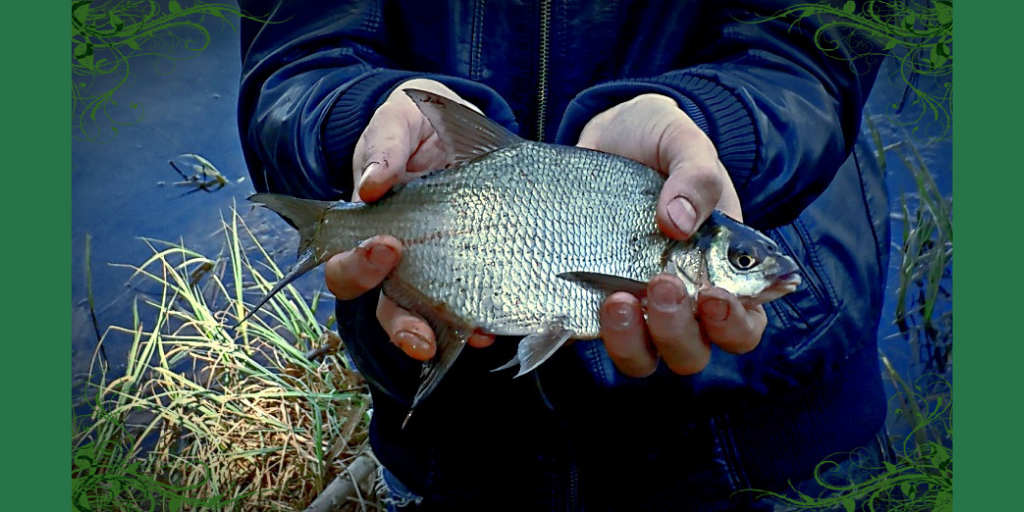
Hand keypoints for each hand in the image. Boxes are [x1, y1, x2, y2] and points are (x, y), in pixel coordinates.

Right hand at [324, 78, 495, 360]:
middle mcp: (397, 257)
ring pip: (427, 317)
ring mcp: (434, 269)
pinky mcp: (470, 272)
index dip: (357, 265)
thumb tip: (370, 184)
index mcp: (369, 225)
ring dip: (442, 335)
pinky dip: (479, 322)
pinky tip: (492, 326)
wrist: (458, 126)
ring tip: (470, 337)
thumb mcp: (399, 121)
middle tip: (419, 330)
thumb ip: (385, 145)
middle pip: (384, 304)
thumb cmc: (417, 125)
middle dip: (400, 323)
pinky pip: (469, 307)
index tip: (388, 246)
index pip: (345, 261)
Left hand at [577, 94, 766, 376]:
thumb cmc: (660, 144)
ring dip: (631, 340)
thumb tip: (679, 222)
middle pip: (691, 352)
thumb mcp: (684, 144)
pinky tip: (579, 297)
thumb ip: (696, 176)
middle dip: (678, 330)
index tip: (713, 295)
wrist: (607, 136)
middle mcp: (681, 302)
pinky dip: (575, 331)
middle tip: (662, 284)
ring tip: (616, 298)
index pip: (744, 324)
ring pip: (642, 356)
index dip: (734, 323)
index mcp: (720, 273)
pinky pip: (584, 337)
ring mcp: (634, 307)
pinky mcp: (588, 303)